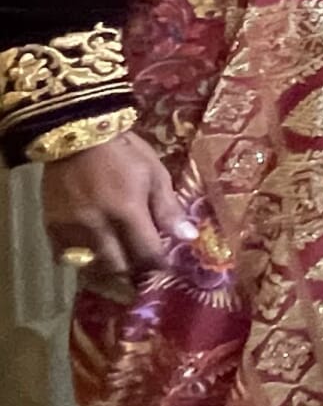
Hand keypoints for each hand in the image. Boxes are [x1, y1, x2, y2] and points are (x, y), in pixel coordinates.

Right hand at [41, 133, 192, 281]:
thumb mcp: (155, 174)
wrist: (76, 135)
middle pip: (118, 267)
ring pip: (91, 267)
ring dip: (109, 268)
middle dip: (135, 270)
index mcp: (126, 211)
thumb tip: (188, 237)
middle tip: (143, 263)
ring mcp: (70, 229)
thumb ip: (168, 209)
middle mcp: (96, 226)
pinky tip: (94, 251)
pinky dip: (82, 260)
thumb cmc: (124, 152)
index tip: (167, 265)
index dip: (159, 264)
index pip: (146, 254)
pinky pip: (66, 257)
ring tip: (121, 261)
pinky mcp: (51, 227)